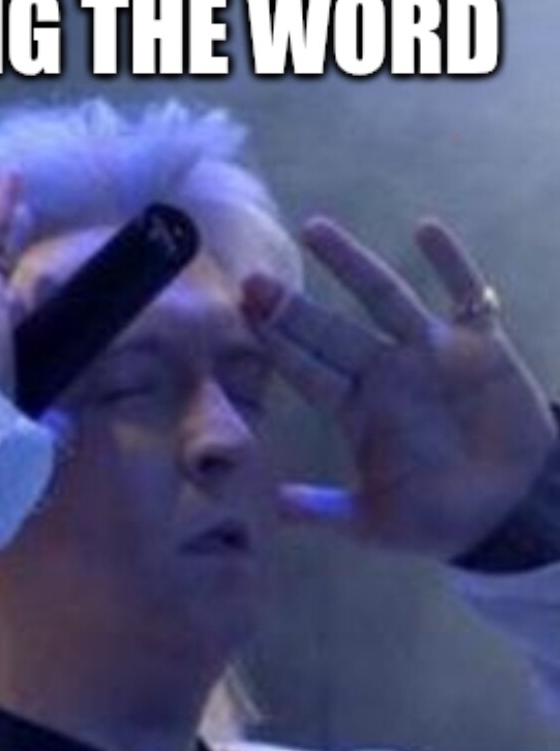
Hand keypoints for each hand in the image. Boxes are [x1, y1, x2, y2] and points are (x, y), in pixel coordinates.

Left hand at [243, 217, 556, 560]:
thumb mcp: (373, 522)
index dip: (277, 344)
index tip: (242, 316)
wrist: (508, 515)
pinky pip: (467, 297)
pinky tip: (425, 230)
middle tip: (253, 280)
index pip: (308, 370)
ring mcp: (430, 356)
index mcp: (355, 411)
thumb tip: (272, 507)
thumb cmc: (435, 519)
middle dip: (293, 307)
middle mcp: (384, 375)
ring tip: (313, 229)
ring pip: (383, 299)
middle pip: (331, 331)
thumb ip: (324, 511)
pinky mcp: (481, 348)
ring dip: (350, 265)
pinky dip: (451, 265)